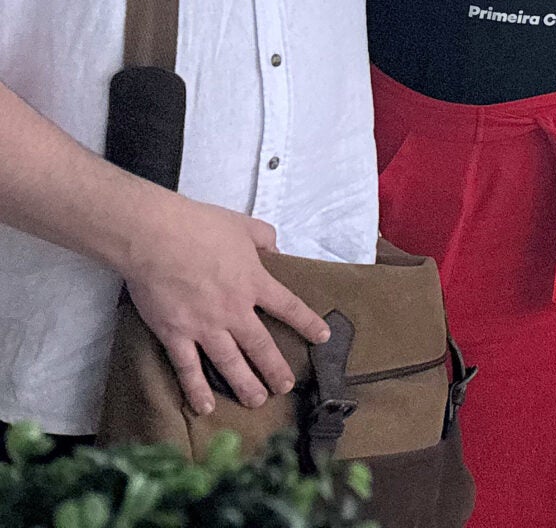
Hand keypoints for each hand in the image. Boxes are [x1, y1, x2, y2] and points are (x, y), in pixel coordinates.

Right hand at [116, 190, 332, 415]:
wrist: (157, 237)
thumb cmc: (201, 227)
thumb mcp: (245, 226)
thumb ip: (265, 239)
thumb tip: (275, 252)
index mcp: (254, 282)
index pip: (288, 307)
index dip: (307, 323)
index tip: (322, 338)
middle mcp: (234, 310)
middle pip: (260, 345)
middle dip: (275, 368)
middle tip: (285, 387)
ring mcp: (204, 327)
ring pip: (229, 363)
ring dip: (245, 384)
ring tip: (258, 401)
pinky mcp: (174, 335)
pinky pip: (188, 368)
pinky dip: (197, 389)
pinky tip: (205, 406)